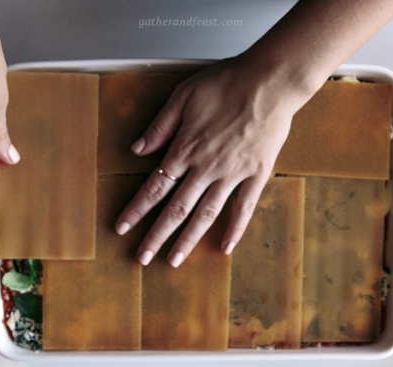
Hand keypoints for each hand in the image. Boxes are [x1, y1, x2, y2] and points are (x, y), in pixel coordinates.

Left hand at [114, 57, 308, 267]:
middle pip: (176, 209)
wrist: (270, 80)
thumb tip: (137, 149)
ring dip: (187, 240)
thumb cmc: (227, 82)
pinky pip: (244, 208)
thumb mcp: (184, 96)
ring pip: (206, 215)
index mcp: (185, 149)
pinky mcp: (257, 174)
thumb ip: (160, 126)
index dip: (136, 210)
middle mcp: (206, 168)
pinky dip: (234, 230)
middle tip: (142, 257)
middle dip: (156, 236)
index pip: (154, 187)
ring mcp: (233, 174)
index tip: (122, 228)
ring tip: (173, 261)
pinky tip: (224, 248)